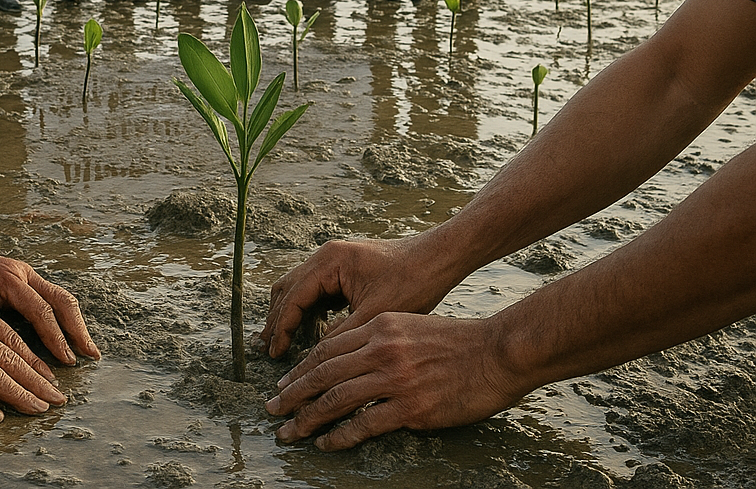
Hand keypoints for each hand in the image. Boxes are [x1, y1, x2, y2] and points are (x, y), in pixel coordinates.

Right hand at [260, 238, 445, 359]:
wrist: (438, 259)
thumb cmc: (412, 282)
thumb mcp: (375, 315)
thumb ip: (341, 335)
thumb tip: (314, 361)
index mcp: (330, 261)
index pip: (293, 296)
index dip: (282, 327)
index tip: (275, 354)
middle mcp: (327, 256)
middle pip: (289, 288)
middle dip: (278, 319)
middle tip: (268, 350)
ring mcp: (336, 261)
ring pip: (300, 288)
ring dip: (291, 314)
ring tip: (281, 343)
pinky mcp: (346, 270)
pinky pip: (317, 290)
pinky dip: (308, 310)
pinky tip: (309, 332)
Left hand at [266, 312, 518, 449]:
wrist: (495, 352)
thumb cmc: (455, 340)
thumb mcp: (408, 325)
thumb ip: (377, 338)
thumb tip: (347, 358)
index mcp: (378, 326)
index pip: (326, 349)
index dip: (301, 368)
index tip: (284, 384)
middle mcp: (381, 349)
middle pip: (323, 373)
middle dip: (293, 394)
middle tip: (273, 411)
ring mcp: (395, 379)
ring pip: (337, 399)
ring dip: (308, 418)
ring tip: (290, 432)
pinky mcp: (411, 407)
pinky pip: (365, 424)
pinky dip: (340, 436)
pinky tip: (326, 443)